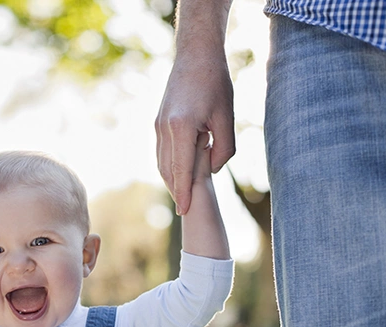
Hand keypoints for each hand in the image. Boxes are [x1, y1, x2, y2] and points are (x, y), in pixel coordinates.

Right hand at [155, 54, 234, 214]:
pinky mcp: (158, 121)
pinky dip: (169, 165)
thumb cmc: (216, 84)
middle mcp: (164, 128)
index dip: (184, 193)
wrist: (196, 56)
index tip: (185, 211)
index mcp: (182, 128)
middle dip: (176, 190)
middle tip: (186, 209)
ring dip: (171, 179)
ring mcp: (158, 125)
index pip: (182, 170)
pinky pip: (161, 151)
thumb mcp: (227, 118)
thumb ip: (223, 149)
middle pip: (168, 170)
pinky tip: (178, 172)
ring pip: (162, 161)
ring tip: (182, 195)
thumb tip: (212, 170)